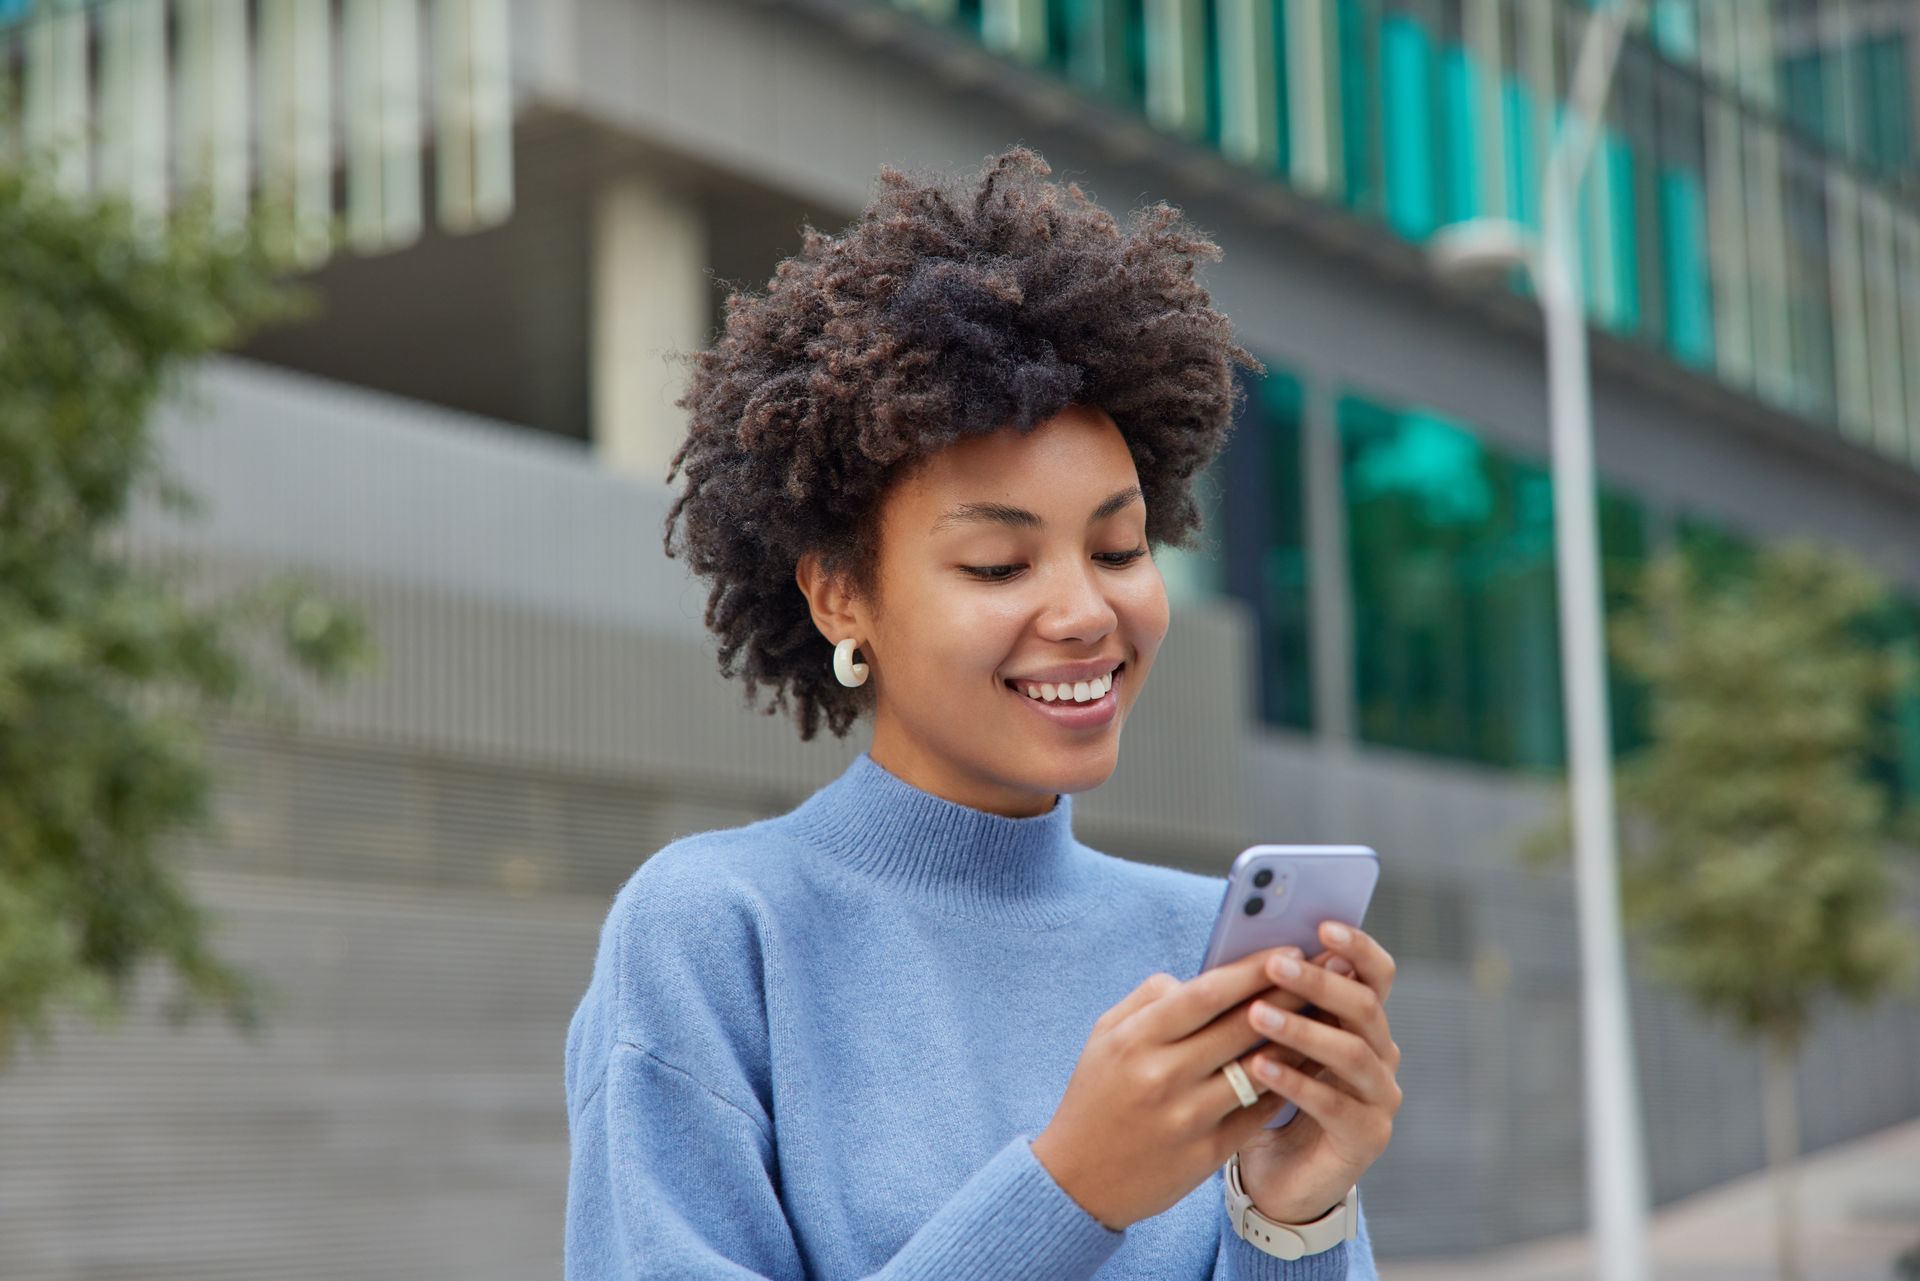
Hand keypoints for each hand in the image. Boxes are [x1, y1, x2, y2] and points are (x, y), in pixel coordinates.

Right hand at [1030, 945, 1331, 1230]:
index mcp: (1136, 1040)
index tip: (1288, 951)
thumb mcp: (1105, 1037)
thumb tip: (1203, 978)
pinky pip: (1259, 1112)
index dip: (1252, 971)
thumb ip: (1150, 999)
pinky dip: (1286, 1085)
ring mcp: (1187, 1118)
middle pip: (1241, 1028)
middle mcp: (1163, 1076)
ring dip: (1299, 1040)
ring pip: (1258, 1070)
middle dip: (1291, 995)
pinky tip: (1309, 1066)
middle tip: (1329, 973)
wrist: (1079, 1181)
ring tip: (1330, 1017)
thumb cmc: (1096, 1096)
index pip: (1205, 994)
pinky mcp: (1207, 1154)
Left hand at [1233, 921, 1400, 1223]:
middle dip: (1320, 981)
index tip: (1323, 924)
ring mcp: (1380, 1098)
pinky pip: (1334, 1105)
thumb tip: (1220, 953)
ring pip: (1353, 1053)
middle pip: (1365, 1006)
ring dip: (1303, 1029)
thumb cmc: (1265, 1093)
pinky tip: (1260, 1067)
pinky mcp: (1367, 1138)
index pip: (1376, 974)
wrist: (1274, 1175)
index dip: (1357, 947)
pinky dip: (1296, 1082)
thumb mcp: (1263, 1040)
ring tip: (1257, 1014)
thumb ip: (1258, 1000)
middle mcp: (1380, 1054)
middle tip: (1277, 963)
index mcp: (1360, 1022)